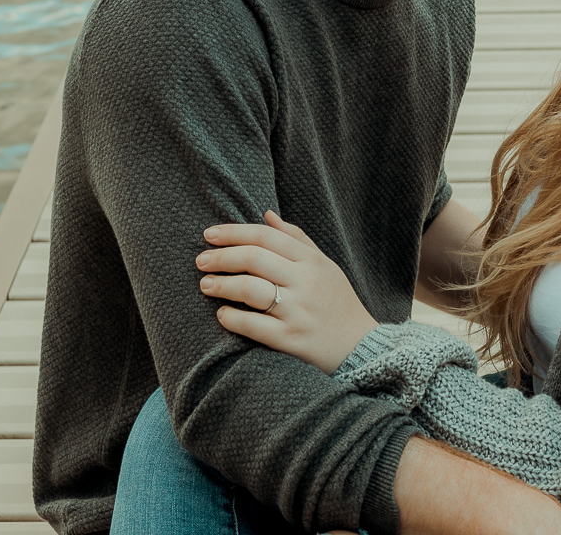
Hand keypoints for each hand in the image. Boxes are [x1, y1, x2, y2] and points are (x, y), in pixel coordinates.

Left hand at [197, 212, 378, 373]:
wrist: (359, 346)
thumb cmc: (337, 301)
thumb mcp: (324, 264)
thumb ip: (296, 238)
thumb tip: (266, 214)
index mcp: (312, 261)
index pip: (266, 237)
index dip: (234, 232)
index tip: (209, 235)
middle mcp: (306, 282)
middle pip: (254, 259)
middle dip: (222, 257)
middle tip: (201, 261)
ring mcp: (298, 311)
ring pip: (250, 290)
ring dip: (222, 285)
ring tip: (206, 285)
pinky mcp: (291, 339)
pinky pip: (253, 326)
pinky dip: (232, 318)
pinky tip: (223, 314)